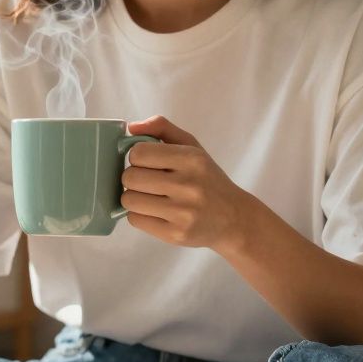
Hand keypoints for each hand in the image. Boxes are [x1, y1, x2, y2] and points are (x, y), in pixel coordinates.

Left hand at [120, 115, 257, 252]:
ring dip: (133, 198)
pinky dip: (140, 215)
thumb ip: (162, 128)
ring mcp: (182, 212)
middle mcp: (188, 185)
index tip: (147, 163)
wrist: (233, 218)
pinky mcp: (174, 234)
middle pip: (130, 178)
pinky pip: (135, 220)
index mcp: (192, 159)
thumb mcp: (192, 148)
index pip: (139, 153)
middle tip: (147, 182)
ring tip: (150, 197)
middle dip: (133, 178)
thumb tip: (131, 127)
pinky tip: (156, 212)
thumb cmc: (207, 180)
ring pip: (128, 200)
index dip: (137, 157)